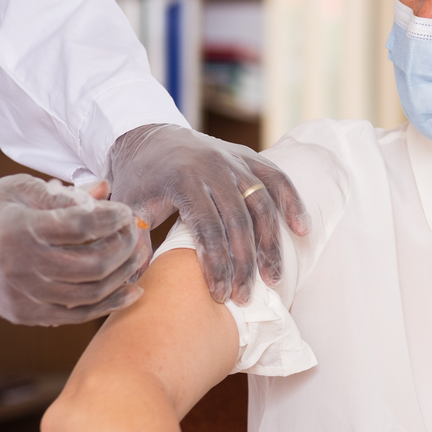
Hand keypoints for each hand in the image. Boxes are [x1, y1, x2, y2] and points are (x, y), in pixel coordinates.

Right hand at [0, 175, 148, 324]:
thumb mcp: (19, 189)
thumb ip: (64, 192)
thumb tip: (105, 189)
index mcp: (20, 229)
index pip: (80, 225)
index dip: (111, 218)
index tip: (123, 211)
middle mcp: (23, 266)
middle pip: (92, 263)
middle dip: (124, 247)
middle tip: (134, 234)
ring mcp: (25, 295)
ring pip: (90, 292)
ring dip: (122, 275)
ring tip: (136, 258)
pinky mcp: (27, 314)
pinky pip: (78, 315)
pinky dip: (109, 304)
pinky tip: (129, 291)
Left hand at [106, 123, 308, 303]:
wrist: (149, 134)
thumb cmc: (138, 177)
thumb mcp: (129, 205)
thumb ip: (136, 241)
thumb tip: (136, 283)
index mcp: (183, 181)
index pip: (207, 229)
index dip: (216, 265)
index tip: (220, 294)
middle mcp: (214, 168)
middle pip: (239, 222)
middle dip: (244, 264)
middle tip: (246, 297)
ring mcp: (234, 161)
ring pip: (262, 204)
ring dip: (271, 244)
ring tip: (273, 278)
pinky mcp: (248, 157)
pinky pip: (276, 179)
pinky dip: (292, 203)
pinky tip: (302, 230)